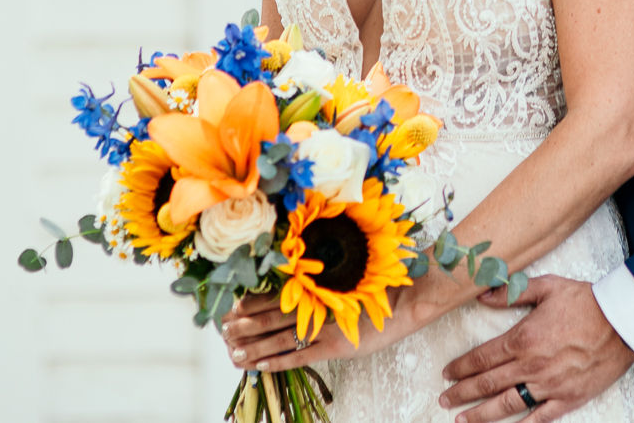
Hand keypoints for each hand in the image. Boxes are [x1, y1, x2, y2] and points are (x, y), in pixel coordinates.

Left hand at [222, 286, 419, 373]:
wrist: (410, 294)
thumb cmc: (384, 276)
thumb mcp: (351, 267)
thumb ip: (326, 273)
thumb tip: (301, 273)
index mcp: (318, 283)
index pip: (276, 293)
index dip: (252, 302)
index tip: (233, 307)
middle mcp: (317, 303)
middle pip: (272, 316)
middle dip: (246, 325)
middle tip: (223, 332)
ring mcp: (326, 326)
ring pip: (281, 338)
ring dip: (255, 346)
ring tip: (233, 353)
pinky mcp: (337, 346)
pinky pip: (301, 357)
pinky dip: (278, 362)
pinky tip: (260, 366)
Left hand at [438, 276, 633, 421]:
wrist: (623, 322)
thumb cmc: (586, 302)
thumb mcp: (547, 287)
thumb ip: (512, 292)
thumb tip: (482, 295)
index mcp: (522, 338)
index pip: (481, 358)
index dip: (460, 367)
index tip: (446, 374)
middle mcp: (531, 366)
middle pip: (487, 384)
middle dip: (462, 393)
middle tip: (444, 400)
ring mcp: (549, 385)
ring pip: (507, 405)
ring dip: (481, 415)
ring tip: (462, 421)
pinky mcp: (568, 398)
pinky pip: (539, 418)